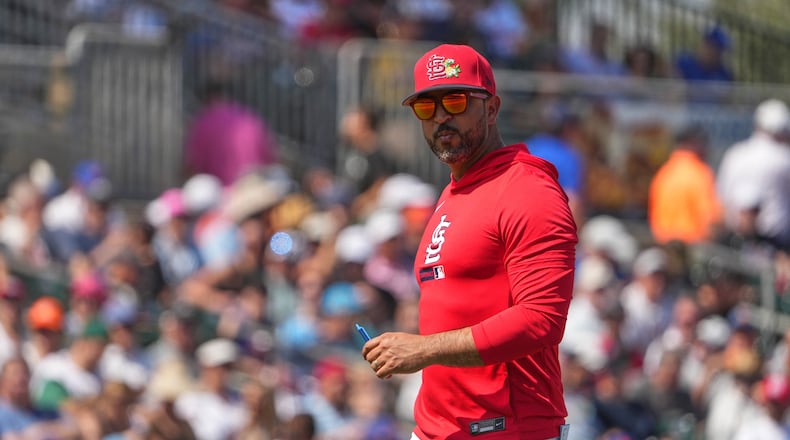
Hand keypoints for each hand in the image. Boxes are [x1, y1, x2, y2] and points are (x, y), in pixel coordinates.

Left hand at [361, 327, 481, 377]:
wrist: (426, 350)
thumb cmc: (415, 345)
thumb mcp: (399, 338)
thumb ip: (387, 343)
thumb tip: (377, 352)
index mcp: (385, 338)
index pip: (367, 346)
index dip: (365, 353)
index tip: (367, 358)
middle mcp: (384, 346)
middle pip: (369, 357)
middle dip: (374, 363)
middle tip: (381, 366)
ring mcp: (388, 356)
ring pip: (374, 366)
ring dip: (380, 370)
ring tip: (388, 371)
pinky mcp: (392, 366)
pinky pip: (380, 374)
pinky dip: (383, 376)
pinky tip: (390, 375)